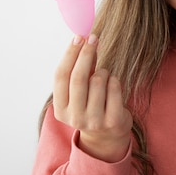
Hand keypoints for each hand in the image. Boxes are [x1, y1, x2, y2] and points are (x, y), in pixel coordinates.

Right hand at [53, 34, 132, 161]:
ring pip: (98, 80)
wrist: (107, 137)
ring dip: (103, 71)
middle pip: (78, 77)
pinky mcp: (112, 121)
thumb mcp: (80, 92)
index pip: (61, 76)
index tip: (78, 37)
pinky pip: (114, 87)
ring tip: (104, 78)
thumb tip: (84, 40)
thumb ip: (80, 70)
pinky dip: (114, 80)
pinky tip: (113, 86)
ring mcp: (94, 121)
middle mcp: (74, 117)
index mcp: (60, 109)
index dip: (69, 54)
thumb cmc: (92, 106)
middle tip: (93, 38)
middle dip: (86, 54)